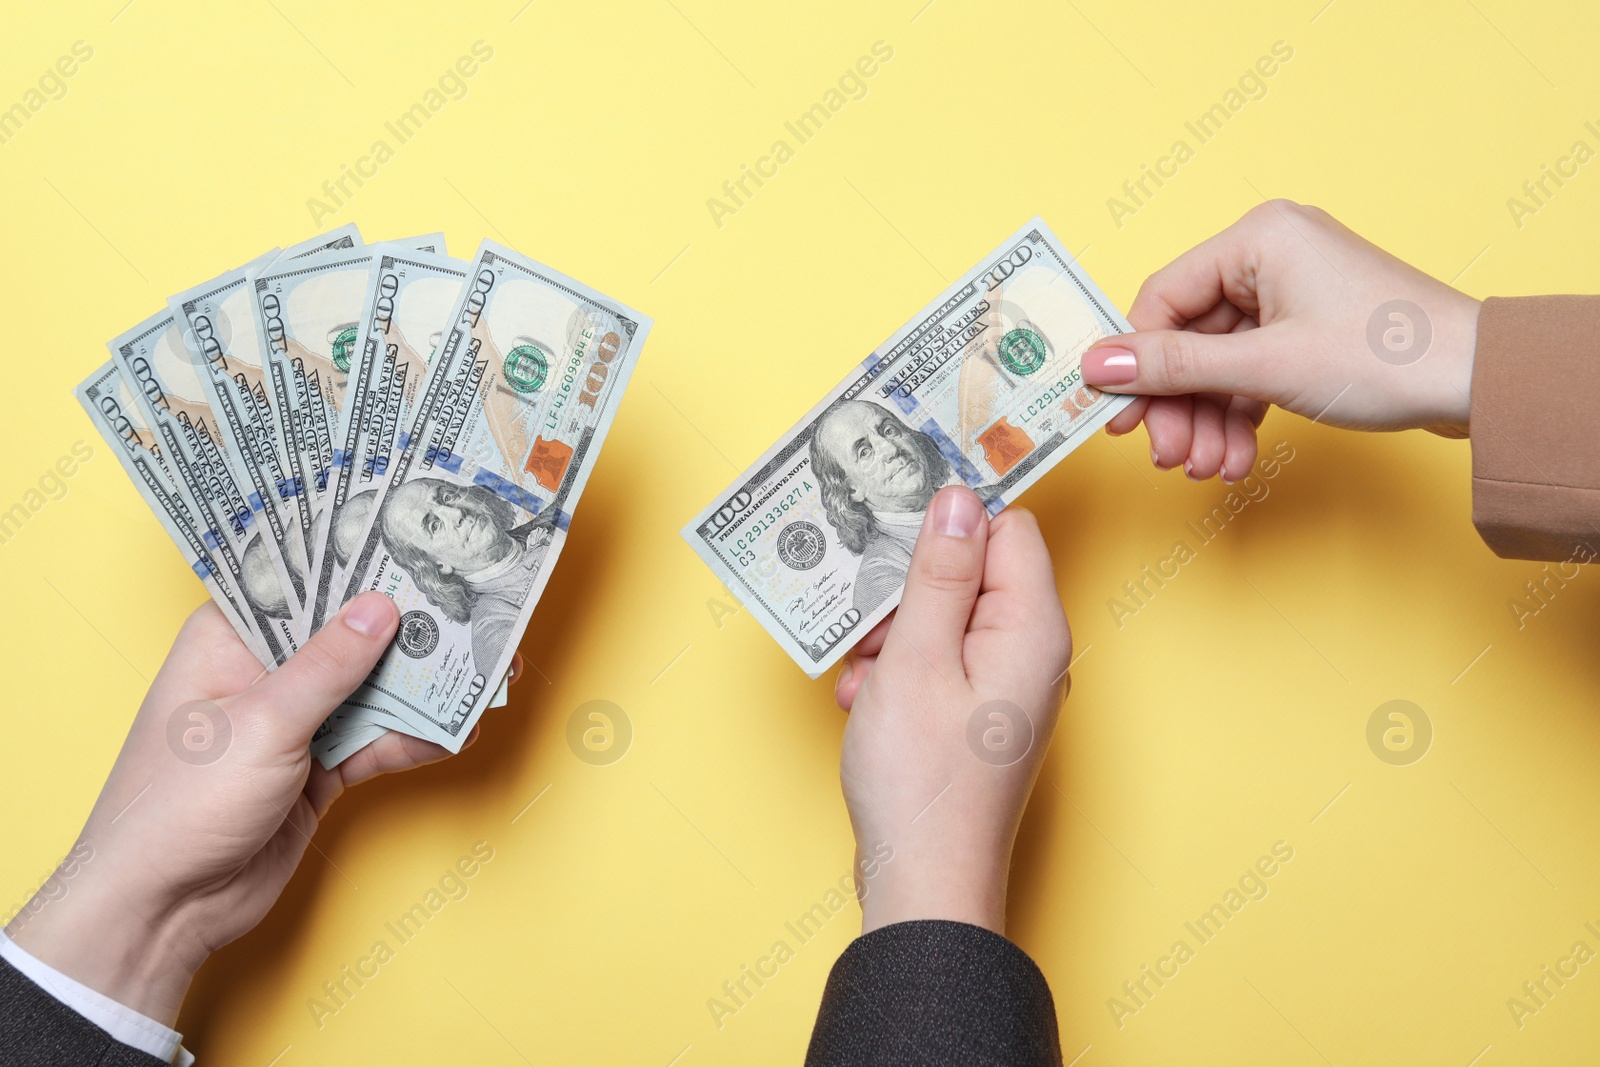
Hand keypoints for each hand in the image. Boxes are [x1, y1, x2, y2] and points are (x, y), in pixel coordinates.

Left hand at [4, 593, 499, 1025]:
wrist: (162, 911)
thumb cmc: (180, 805)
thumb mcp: (262, 724)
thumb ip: (328, 667)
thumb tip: (382, 607)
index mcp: (227, 640)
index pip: (300, 585)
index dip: (356, 565)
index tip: (417, 544)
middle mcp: (261, 673)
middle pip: (346, 637)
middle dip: (406, 630)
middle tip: (471, 608)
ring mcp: (292, 723)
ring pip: (369, 690)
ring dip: (421, 687)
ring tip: (483, 670)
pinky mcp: (317, 770)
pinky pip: (374, 742)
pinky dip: (411, 739)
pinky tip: (456, 730)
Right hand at [833, 486, 1069, 934]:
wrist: (923, 882)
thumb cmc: (923, 780)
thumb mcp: (918, 657)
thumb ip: (939, 572)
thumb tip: (959, 498)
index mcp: (1032, 628)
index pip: (1008, 528)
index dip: (952, 520)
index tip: (896, 526)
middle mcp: (1030, 652)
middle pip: (971, 572)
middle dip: (908, 590)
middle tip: (869, 624)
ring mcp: (1005, 686)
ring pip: (944, 618)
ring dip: (893, 635)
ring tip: (866, 677)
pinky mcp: (977, 715)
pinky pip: (937, 662)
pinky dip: (896, 673)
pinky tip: (867, 702)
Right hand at [1082, 200, 1481, 480]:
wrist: (1479, 381)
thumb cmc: (1385, 355)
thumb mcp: (1265, 367)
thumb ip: (1174, 367)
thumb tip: (1097, 366)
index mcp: (1256, 237)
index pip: (1163, 299)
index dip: (1136, 363)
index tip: (1118, 416)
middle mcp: (1269, 254)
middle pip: (1189, 337)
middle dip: (1178, 405)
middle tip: (1168, 457)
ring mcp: (1291, 291)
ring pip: (1219, 361)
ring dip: (1208, 420)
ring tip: (1209, 467)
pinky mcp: (1308, 326)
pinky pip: (1251, 369)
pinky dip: (1240, 414)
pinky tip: (1235, 456)